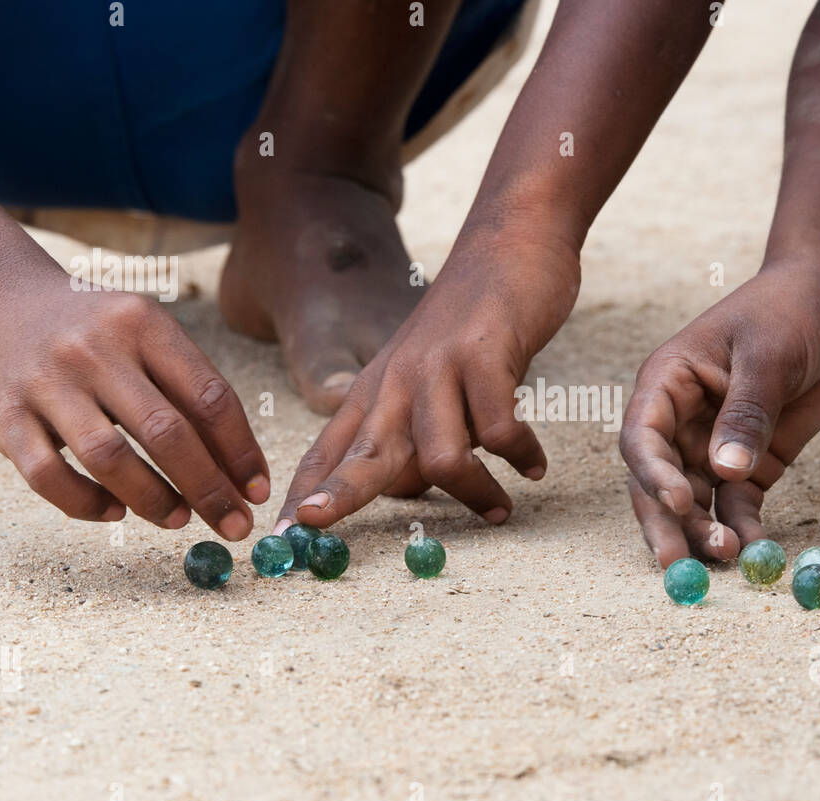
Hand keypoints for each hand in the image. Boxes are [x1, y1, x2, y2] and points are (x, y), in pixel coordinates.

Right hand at [0, 274, 267, 538]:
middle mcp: (95, 348)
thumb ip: (190, 390)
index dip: (241, 452)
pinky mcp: (2, 414)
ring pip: (109, 458)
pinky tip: (115, 513)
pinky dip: (87, 504)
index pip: (210, 397)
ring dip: (153, 500)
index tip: (257, 491)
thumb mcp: (147, 335)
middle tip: (233, 524)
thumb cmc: (95, 332)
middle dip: (209, 489)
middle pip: (167, 433)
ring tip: (179, 520)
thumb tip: (241, 470)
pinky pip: (49, 476)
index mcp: (144, 324)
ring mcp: (46, 381)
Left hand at [276, 231, 580, 529]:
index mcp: (376, 390)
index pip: (330, 450)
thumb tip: (412, 489)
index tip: (284, 536)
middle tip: (318, 532)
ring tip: (500, 509)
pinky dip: (520, 454)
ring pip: (440, 457)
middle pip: (363, 457)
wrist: (510, 244)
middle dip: (338, 498)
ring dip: (474, 492)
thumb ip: (415, 429)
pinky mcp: (484, 356)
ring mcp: (439, 368)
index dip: (306, 493)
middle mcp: (398, 382)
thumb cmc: (471, 323)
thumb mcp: (428, 375)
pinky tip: (535, 464)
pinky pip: (499, 430)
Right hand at [621, 267, 819, 566]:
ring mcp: (711, 446)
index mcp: (666, 384)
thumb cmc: (785, 313)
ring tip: (730, 558)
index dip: (654, 474)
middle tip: (679, 564)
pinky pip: (737, 504)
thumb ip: (747, 412)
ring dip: (705, 531)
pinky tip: (756, 549)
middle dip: (668, 523)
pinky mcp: (747, 463)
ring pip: (695, 501)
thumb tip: (724, 470)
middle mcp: (679, 421)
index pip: (643, 438)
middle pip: (658, 481)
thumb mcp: (767, 355)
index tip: (682, 501)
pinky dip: (743, 527)